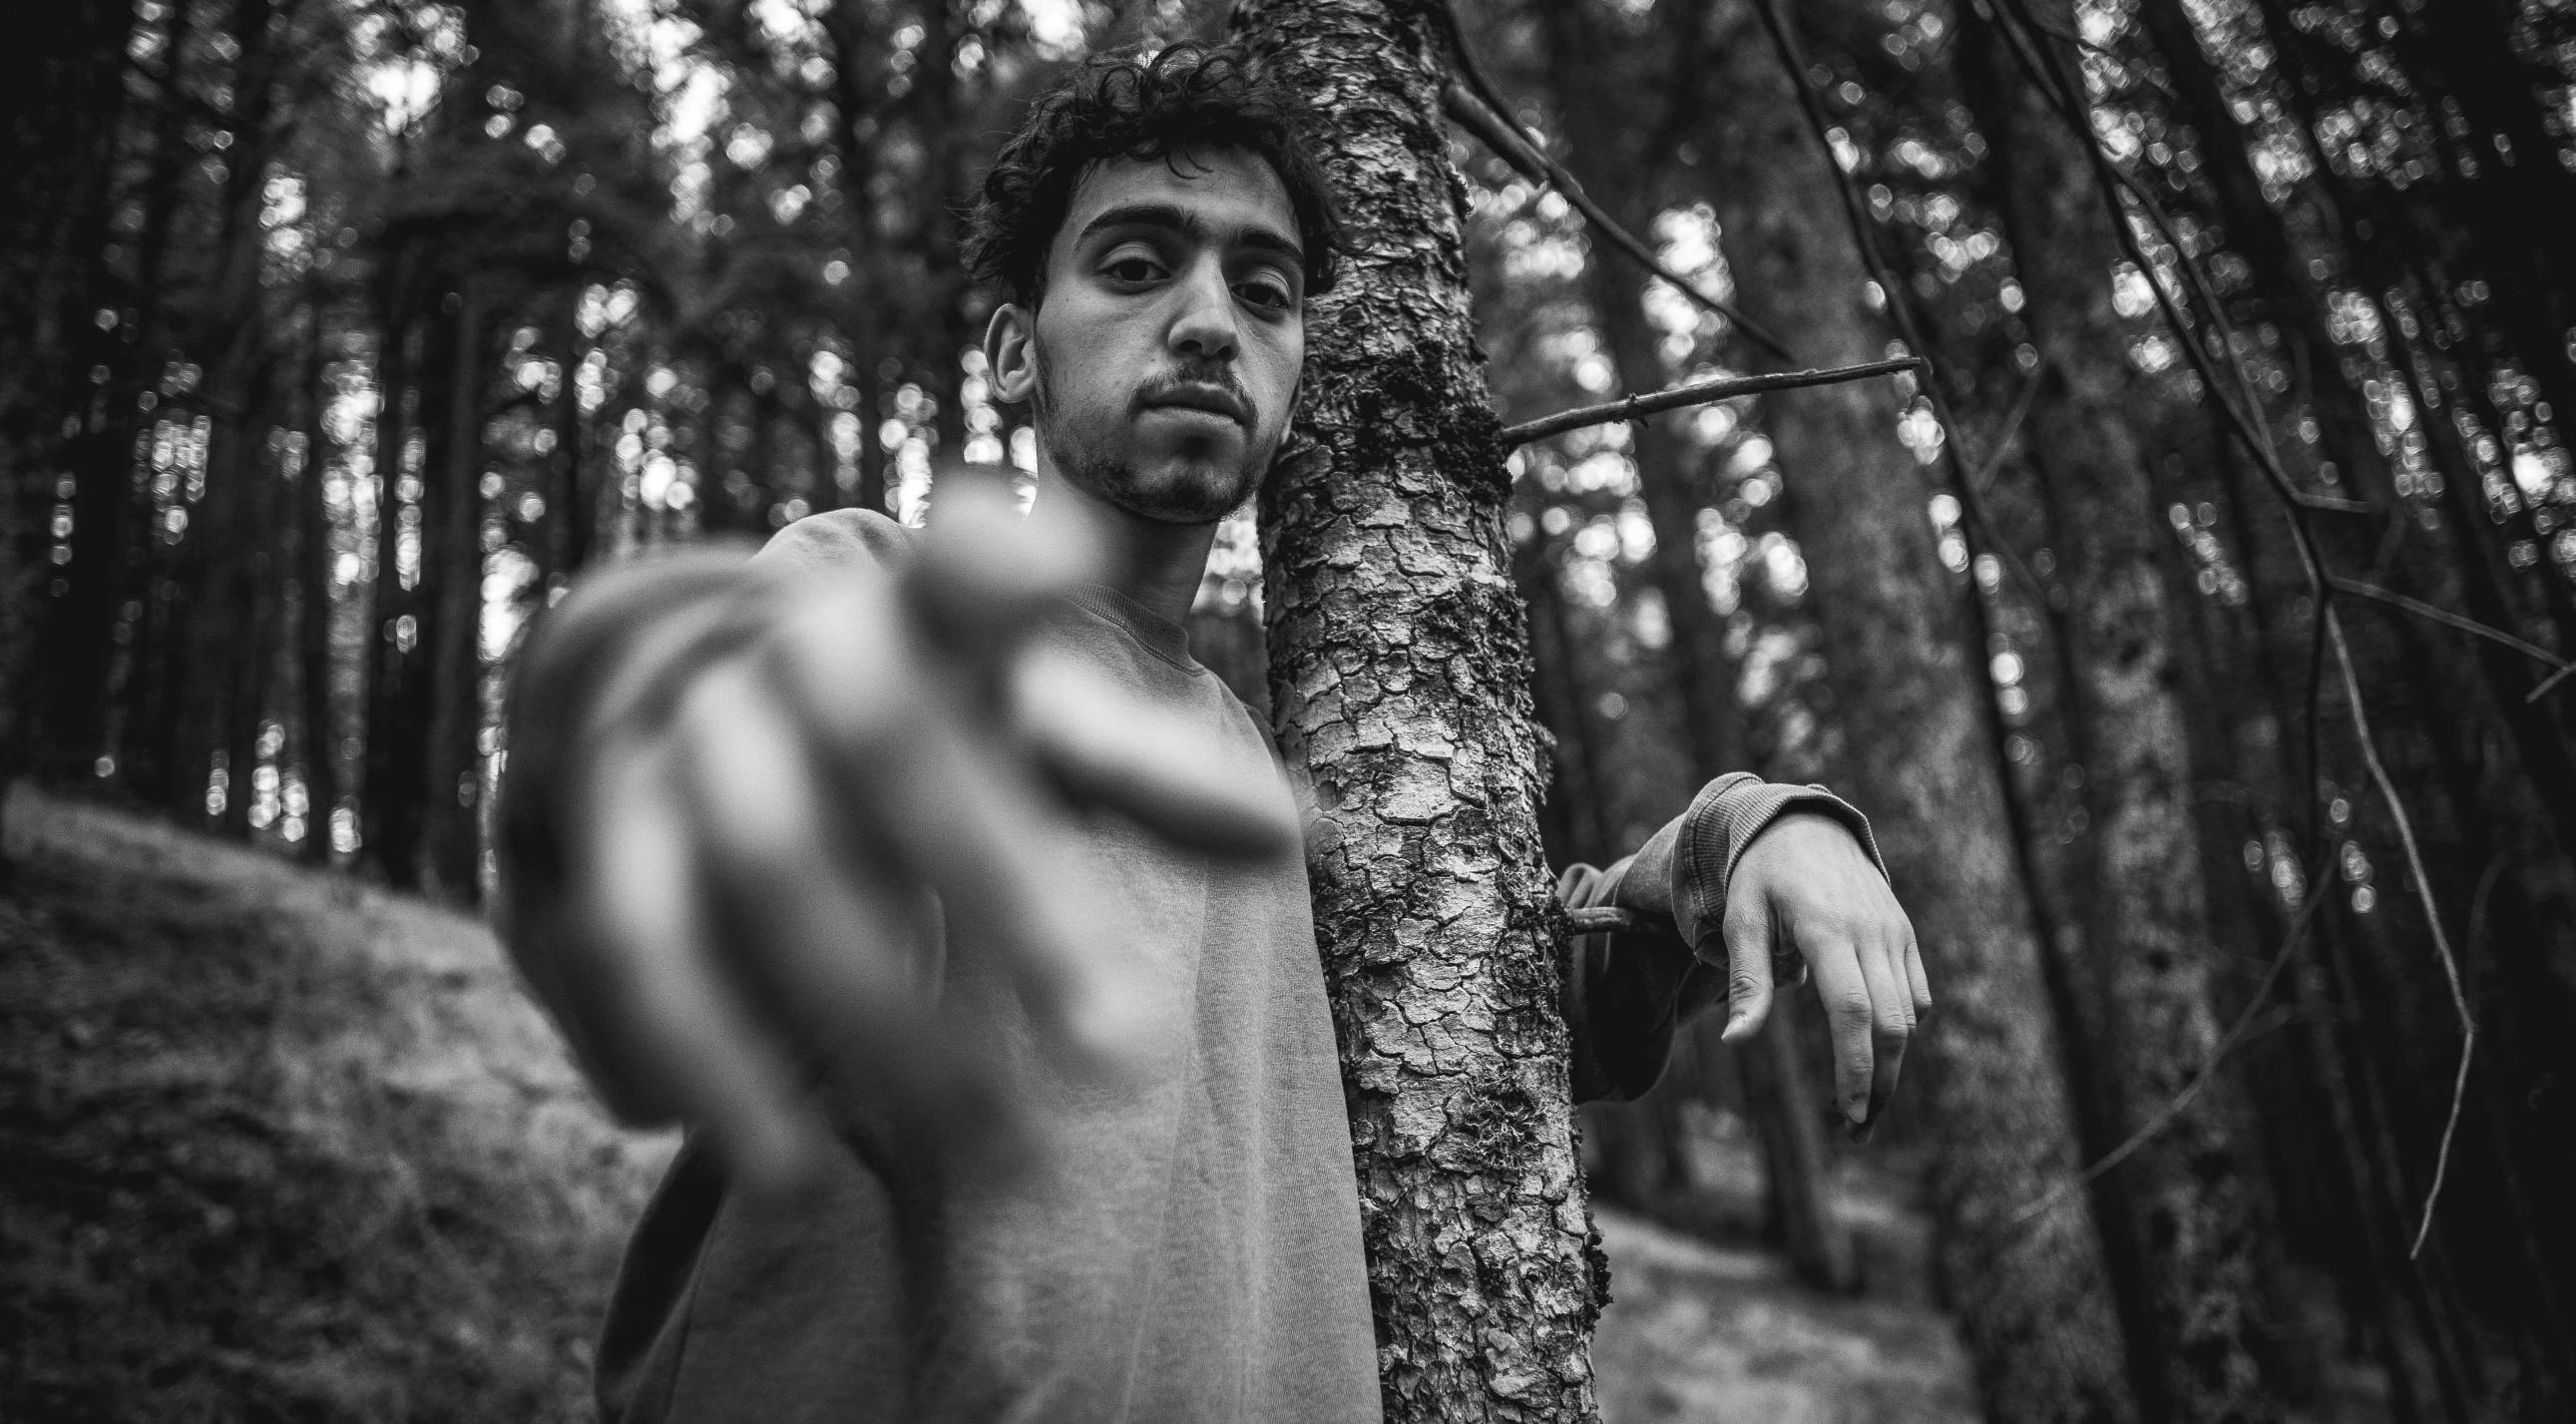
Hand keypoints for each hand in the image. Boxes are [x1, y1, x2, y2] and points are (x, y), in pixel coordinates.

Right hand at [526, 480, 1297, 1191]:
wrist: (659, 675)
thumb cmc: (897, 715)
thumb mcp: (1019, 726)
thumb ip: (1139, 774)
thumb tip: (1299, 838)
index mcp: (913, 612)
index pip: (965, 572)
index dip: (1005, 567)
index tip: (1064, 561)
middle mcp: (787, 646)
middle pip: (895, 749)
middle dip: (1009, 892)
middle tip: (1125, 1047)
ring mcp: (674, 730)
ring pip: (766, 864)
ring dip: (866, 1010)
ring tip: (971, 1138)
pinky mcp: (576, 827)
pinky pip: (632, 950)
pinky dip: (704, 1056)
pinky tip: (784, 1158)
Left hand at [1716, 812, 1928, 1140]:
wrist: (1805, 823)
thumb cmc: (1761, 875)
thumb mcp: (1741, 919)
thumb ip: (1747, 981)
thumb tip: (1736, 1042)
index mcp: (1827, 929)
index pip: (1853, 1012)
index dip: (1856, 1068)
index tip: (1849, 1115)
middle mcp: (1871, 933)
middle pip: (1892, 1025)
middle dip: (1880, 1084)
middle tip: (1857, 1131)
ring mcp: (1894, 933)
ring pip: (1910, 1016)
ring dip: (1893, 1066)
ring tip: (1865, 1107)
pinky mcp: (1905, 935)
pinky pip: (1916, 994)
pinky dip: (1903, 1030)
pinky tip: (1879, 1057)